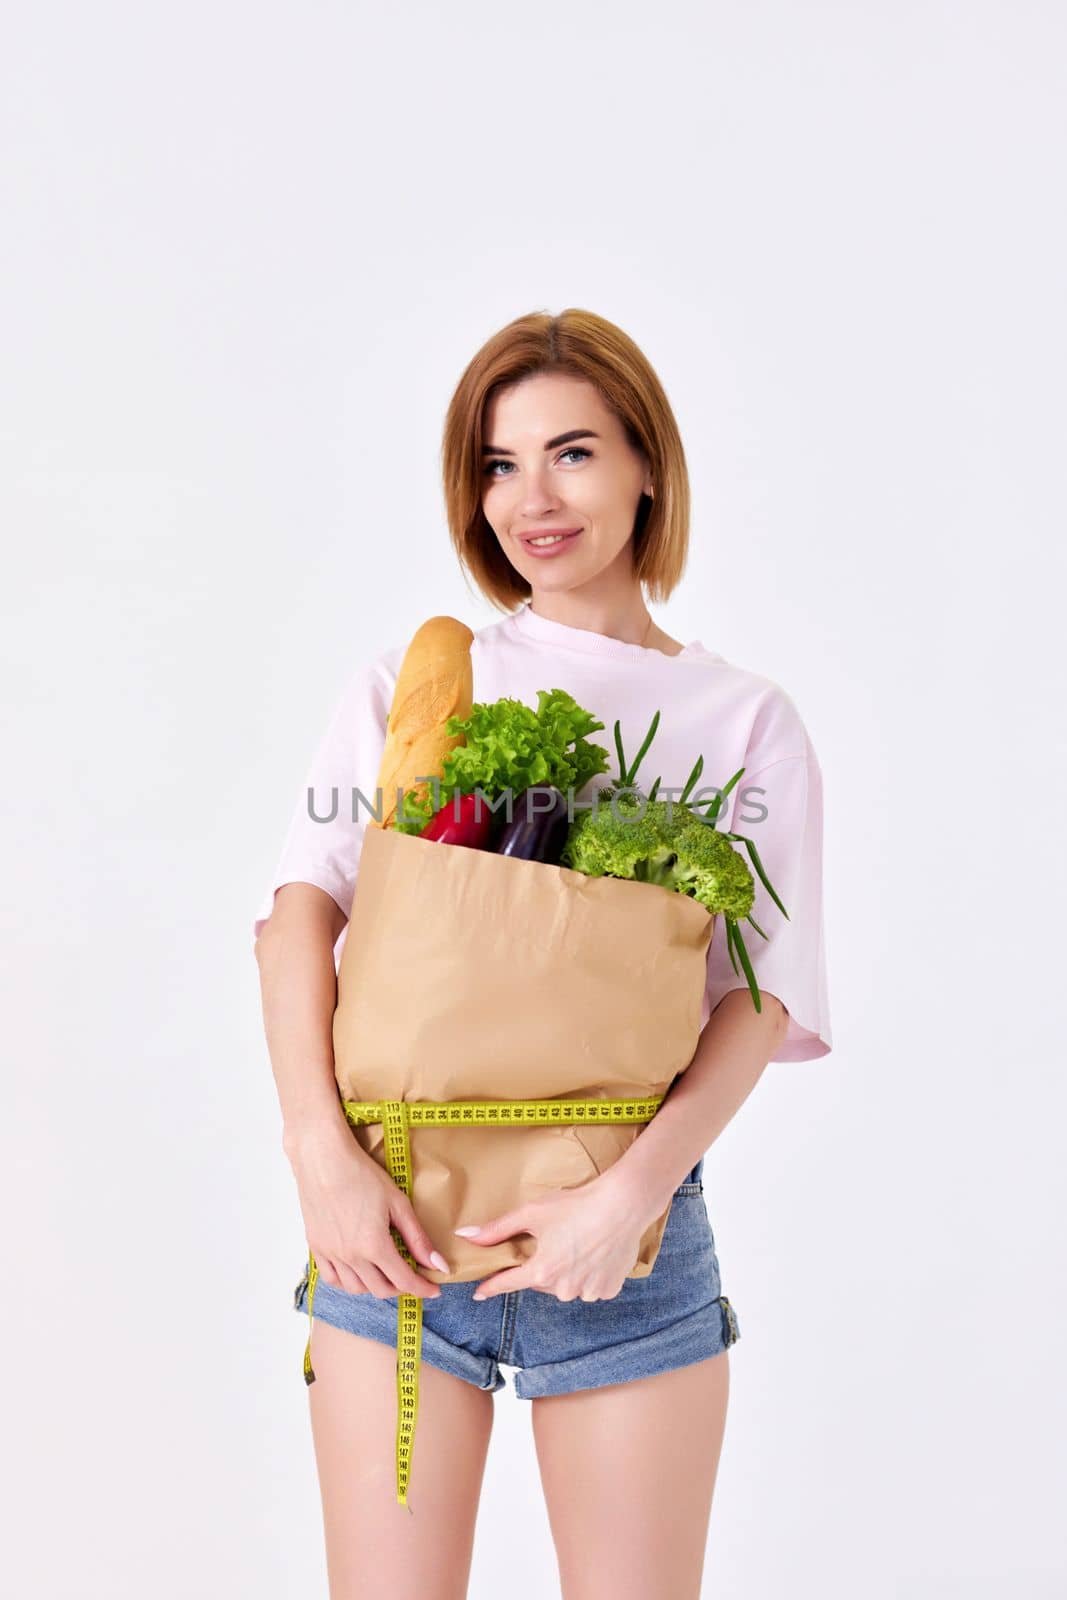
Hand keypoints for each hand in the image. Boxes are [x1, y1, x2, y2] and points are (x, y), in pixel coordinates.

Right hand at [287, 1121, 449, 1298]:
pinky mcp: (316, 1247)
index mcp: (373, 1246)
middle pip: (380, 1289)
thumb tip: (438, 1265)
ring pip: (356, 1289)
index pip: (404, 1281)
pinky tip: (358, 1272)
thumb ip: (418, 1237)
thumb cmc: (362, 1174)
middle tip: (412, 1276)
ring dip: (375, 1287)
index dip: (422, 1289)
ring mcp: (330, 1254)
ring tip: (386, 1273)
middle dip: (401, 1288)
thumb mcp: (397, 1203)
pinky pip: (332, 1279)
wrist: (323, 1159)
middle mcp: (350, 1256)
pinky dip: (348, 1282)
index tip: (433, 1290)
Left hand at [455, 1171, 649, 1302]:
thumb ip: (497, 1228)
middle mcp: (564, 1289)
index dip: (491, 1286)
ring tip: (577, 1245)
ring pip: (567, 1286)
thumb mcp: (533, 1212)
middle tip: (551, 1244)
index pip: (508, 1283)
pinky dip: (589, 1275)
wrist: (623, 1204)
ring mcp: (588, 1292)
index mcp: (542, 1271)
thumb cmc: (576, 1205)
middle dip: (541, 1266)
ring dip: (567, 1273)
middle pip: (541, 1281)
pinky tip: (595, 1253)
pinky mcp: (609, 1289)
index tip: (479, 1293)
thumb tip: (466, 1234)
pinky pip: (591, 1287)